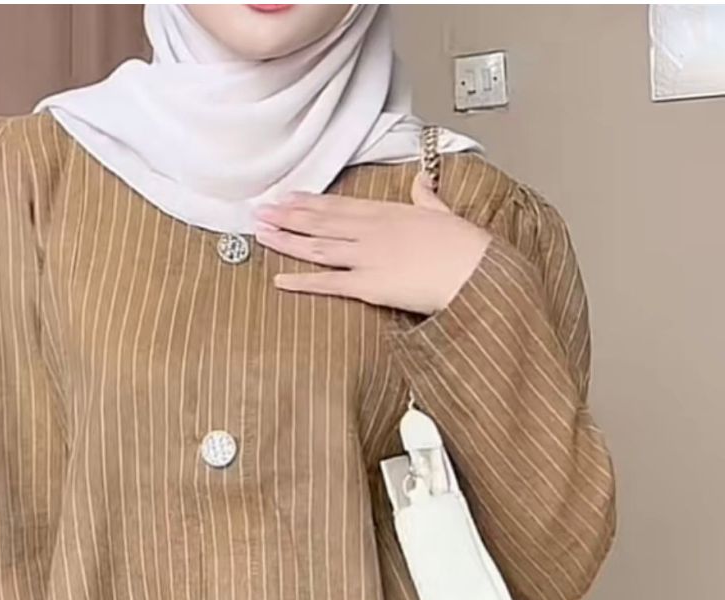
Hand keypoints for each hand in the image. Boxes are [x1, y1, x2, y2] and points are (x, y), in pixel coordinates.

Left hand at [255, 174, 491, 315]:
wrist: (474, 270)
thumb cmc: (464, 245)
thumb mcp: (443, 212)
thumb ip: (426, 197)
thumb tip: (421, 181)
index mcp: (387, 212)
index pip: (339, 205)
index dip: (309, 201)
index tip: (286, 196)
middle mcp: (370, 231)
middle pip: (320, 222)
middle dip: (287, 216)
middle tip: (259, 211)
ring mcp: (366, 257)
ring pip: (317, 247)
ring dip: (286, 240)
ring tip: (260, 234)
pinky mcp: (368, 285)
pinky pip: (328, 283)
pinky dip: (301, 281)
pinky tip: (278, 279)